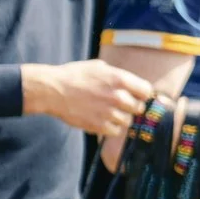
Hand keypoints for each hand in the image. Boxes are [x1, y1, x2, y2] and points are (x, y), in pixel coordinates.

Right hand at [24, 59, 151, 138]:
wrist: (52, 91)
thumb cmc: (74, 76)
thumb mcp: (98, 66)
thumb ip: (118, 75)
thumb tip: (132, 83)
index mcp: (119, 79)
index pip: (147, 91)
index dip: (142, 95)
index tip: (136, 96)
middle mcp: (117, 96)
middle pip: (139, 108)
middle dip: (131, 107)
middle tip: (119, 105)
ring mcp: (109, 112)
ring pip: (128, 121)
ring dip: (120, 118)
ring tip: (105, 112)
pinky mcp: (99, 126)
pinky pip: (115, 131)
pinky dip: (110, 128)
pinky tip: (100, 120)